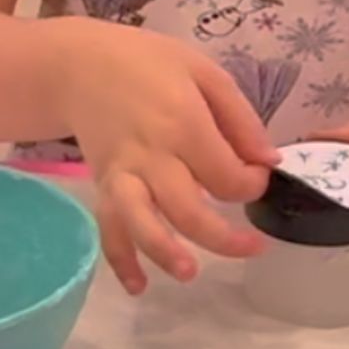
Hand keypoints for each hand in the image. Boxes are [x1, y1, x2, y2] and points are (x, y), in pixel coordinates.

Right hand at [61, 18, 278, 294]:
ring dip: (165, 254)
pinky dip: (120, 260)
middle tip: (254, 246)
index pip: (226, 175)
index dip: (251, 185)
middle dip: (225, 237)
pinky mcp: (101, 184)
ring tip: (190, 273)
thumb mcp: (203, 70)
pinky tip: (137, 286)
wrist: (79, 64)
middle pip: (188, 211)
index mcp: (183, 123)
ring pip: (142, 224)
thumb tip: (269, 160)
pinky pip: (108, 228)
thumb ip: (240, 116)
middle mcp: (151, 155)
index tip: (256, 175)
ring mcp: (122, 173)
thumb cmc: (148, 62)